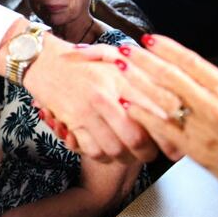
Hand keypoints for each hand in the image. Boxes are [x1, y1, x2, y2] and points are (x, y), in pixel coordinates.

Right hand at [22, 36, 163, 162]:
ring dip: (124, 157)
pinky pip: (92, 150)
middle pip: (136, 138)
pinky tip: (105, 149)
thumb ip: (141, 73)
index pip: (154, 110)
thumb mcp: (114, 59)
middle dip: (147, 153)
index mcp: (122, 77)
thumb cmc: (81, 60)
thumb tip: (172, 92)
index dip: (169, 134)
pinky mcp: (72, 121)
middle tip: (150, 154)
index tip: (176, 146)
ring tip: (128, 154)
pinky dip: (101, 156)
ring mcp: (87, 110)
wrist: (42, 60)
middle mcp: (106, 95)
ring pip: (114, 149)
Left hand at [115, 35, 217, 208]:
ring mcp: (203, 129)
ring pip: (162, 99)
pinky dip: (143, 116)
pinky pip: (162, 130)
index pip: (192, 62)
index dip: (168, 48)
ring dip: (138, 82)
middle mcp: (214, 107)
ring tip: (120, 69)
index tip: (151, 39)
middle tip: (126, 48)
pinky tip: (126, 105)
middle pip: (171, 77)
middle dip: (145, 60)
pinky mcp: (196, 152)